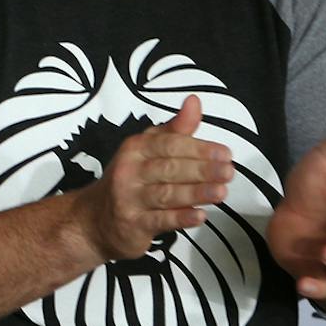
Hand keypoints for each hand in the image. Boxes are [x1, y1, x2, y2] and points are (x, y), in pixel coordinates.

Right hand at [75, 95, 232, 260]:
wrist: (96, 219)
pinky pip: (160, 220)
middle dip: (201, 170)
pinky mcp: (133, 224)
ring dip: (195, 193)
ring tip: (221, 192)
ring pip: (166, 194)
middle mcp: (129, 171)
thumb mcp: (148, 150)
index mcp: (135, 149)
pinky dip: (181, 218)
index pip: (168, 144)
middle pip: (169, 168)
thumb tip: (194, 101)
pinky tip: (200, 216)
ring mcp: (129, 199)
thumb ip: (176, 129)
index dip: (198, 148)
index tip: (224, 153)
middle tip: (228, 172)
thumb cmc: (131, 180)